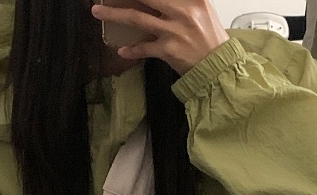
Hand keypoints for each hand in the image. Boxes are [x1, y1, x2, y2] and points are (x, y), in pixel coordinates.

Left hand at [91, 0, 229, 74]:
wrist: (218, 66)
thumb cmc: (209, 39)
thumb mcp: (201, 10)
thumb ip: (182, 2)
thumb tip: (157, 2)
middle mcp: (182, 11)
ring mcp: (173, 31)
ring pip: (137, 19)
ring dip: (115, 15)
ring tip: (98, 12)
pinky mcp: (168, 50)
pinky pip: (144, 48)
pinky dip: (132, 50)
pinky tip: (121, 50)